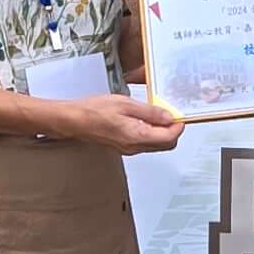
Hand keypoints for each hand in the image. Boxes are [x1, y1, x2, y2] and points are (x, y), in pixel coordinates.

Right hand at [59, 93, 184, 155]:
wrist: (74, 120)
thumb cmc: (94, 111)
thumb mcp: (125, 104)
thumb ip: (150, 112)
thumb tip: (168, 117)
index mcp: (137, 136)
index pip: (169, 138)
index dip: (178, 126)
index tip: (179, 114)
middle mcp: (135, 147)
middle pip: (166, 145)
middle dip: (173, 130)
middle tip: (172, 113)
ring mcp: (129, 149)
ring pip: (156, 145)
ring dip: (163, 131)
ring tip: (158, 113)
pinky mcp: (124, 147)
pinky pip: (145, 143)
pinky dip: (152, 132)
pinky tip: (146, 119)